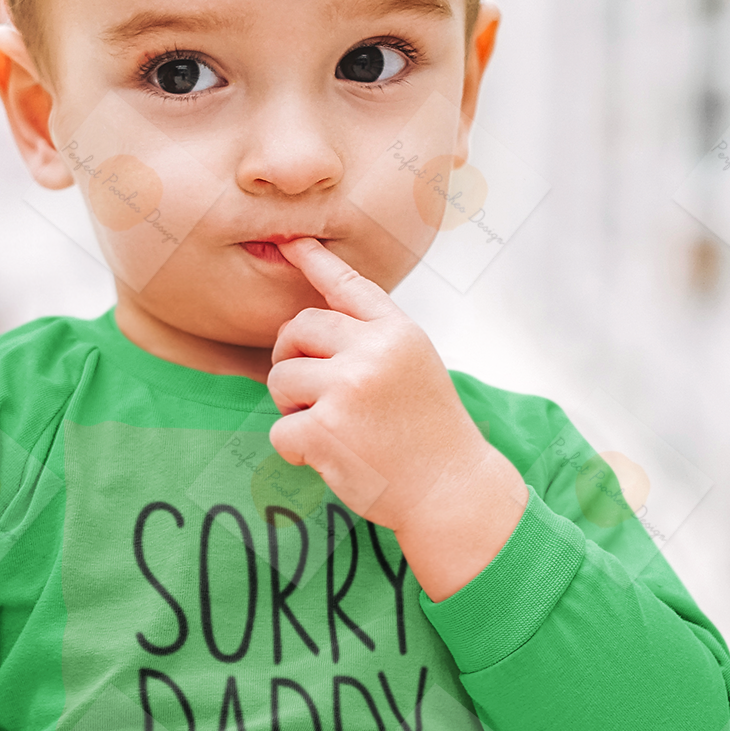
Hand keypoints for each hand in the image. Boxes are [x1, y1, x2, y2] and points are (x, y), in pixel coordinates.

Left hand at [269, 236, 527, 600]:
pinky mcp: (325, 429)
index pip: (348, 286)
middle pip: (297, 330)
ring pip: (280, 379)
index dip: (314, 260)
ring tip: (327, 427)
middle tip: (308, 392)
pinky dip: (294, 448)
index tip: (290, 241)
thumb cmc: (428, 432)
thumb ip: (373, 339)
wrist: (450, 490)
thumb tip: (308, 322)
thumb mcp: (415, 366)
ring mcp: (348, 388)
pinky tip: (326, 457)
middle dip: (290, 358)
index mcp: (398, 332)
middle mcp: (373, 351)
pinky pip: (279, 429)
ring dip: (290, 407)